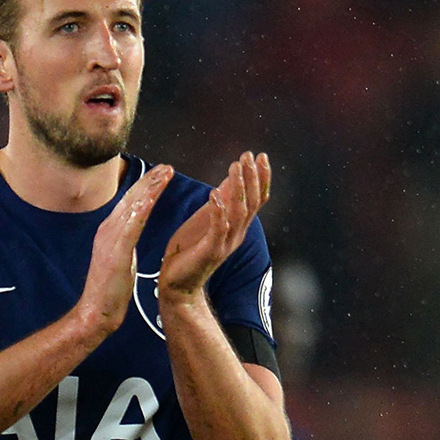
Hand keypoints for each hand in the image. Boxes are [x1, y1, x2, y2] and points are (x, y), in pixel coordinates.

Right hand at [79, 163, 173, 334]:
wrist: (96, 312)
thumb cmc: (109, 290)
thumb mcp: (119, 259)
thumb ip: (123, 242)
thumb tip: (131, 233)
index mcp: (110, 232)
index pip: (130, 204)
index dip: (146, 187)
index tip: (161, 175)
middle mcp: (108, 230)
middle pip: (131, 199)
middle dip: (150, 181)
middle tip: (168, 167)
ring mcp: (110, 240)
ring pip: (132, 208)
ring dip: (149, 189)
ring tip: (165, 174)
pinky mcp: (116, 252)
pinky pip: (131, 226)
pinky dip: (141, 210)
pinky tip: (152, 198)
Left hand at [159, 151, 270, 302]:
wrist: (178, 284)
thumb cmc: (190, 249)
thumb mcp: (207, 219)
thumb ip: (222, 201)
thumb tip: (233, 176)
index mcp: (238, 226)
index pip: (257, 200)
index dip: (261, 178)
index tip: (261, 155)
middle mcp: (237, 234)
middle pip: (252, 203)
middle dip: (252, 178)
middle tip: (249, 156)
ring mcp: (225, 244)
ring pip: (238, 213)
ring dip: (238, 188)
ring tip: (235, 167)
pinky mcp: (210, 252)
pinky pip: (218, 229)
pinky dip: (218, 211)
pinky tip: (214, 194)